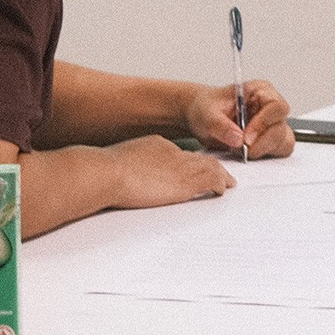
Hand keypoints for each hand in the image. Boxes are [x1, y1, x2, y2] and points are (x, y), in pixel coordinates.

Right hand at [105, 135, 235, 206]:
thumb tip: (124, 175)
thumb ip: (129, 166)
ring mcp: (181, 166)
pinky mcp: (186, 183)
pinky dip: (220, 184)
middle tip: (220, 171)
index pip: (179, 154)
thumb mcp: (119, 161)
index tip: (192, 168)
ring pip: (210, 167)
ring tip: (228, 182)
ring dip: (221, 175)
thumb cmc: (106, 170)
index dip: (189, 162)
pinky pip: (212, 180)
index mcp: (157, 145)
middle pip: (199, 158)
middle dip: (211, 165)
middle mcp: (173, 152)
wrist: (108, 172)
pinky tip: (223, 189)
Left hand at [183, 80, 294, 158]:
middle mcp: (269, 106)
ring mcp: (272, 124)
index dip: (263, 124)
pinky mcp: (270, 139)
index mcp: (260, 91)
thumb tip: (238, 139)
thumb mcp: (207, 114)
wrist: (199, 115)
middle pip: (280, 127)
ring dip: (262, 150)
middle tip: (241, 149)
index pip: (275, 107)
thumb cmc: (206, 107)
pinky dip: (264, 155)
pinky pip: (278, 151)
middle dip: (261, 142)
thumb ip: (221, 126)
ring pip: (282, 141)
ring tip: (240, 150)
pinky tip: (246, 152)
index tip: (246, 138)